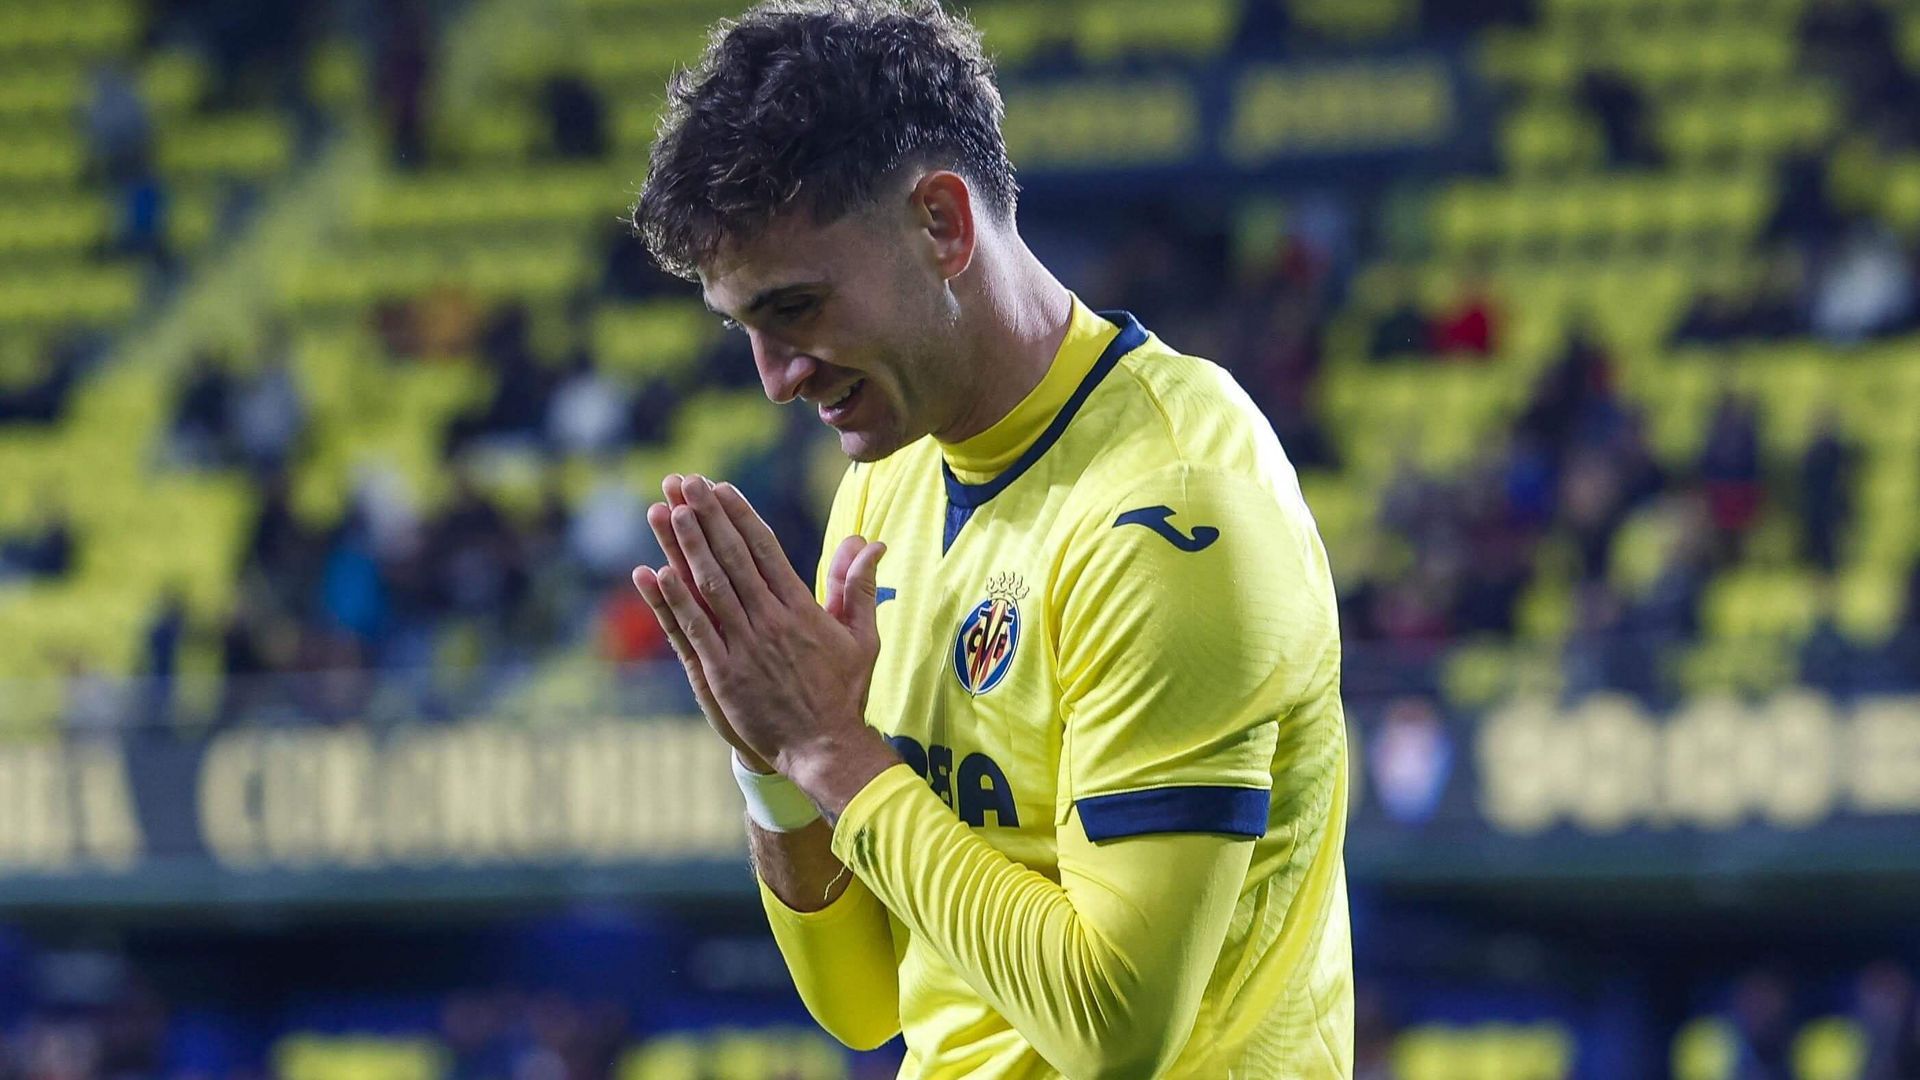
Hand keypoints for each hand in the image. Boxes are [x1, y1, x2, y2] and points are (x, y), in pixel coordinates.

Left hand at [636, 474, 899, 815]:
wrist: (826, 748)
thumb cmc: (844, 692)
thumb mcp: (863, 636)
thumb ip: (860, 586)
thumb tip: (871, 543)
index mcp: (801, 608)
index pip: (764, 549)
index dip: (739, 516)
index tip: (720, 488)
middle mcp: (771, 621)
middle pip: (732, 558)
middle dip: (706, 517)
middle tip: (683, 483)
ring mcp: (745, 647)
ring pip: (709, 587)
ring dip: (685, 546)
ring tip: (664, 511)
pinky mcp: (724, 675)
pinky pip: (694, 631)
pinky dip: (674, 602)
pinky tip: (654, 573)